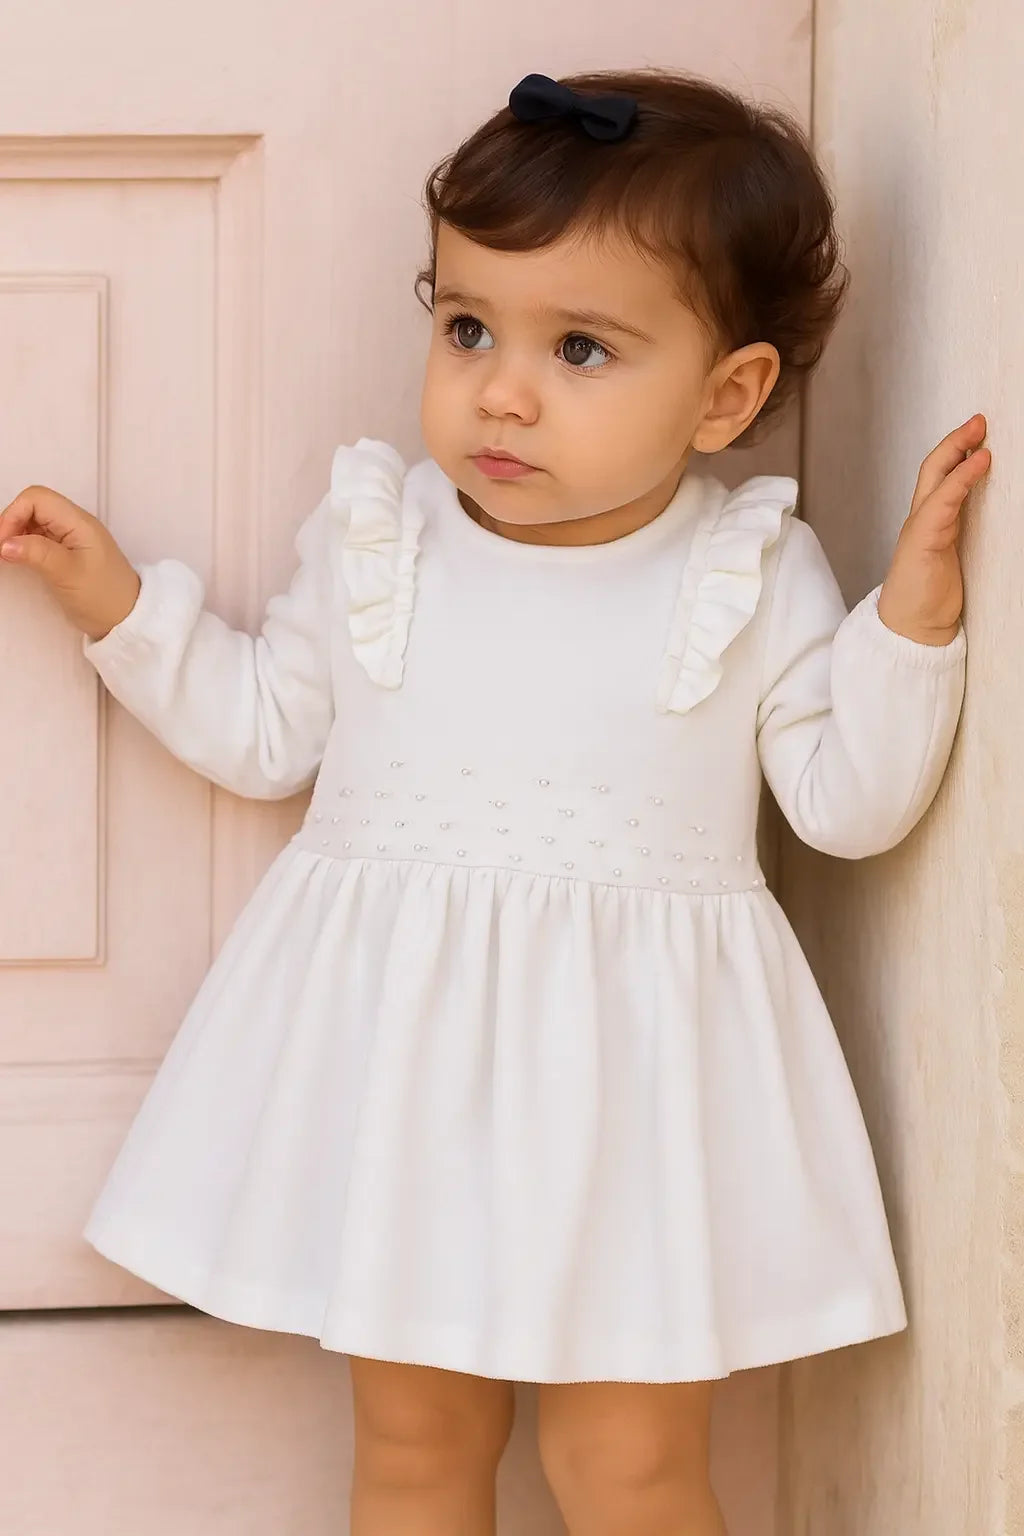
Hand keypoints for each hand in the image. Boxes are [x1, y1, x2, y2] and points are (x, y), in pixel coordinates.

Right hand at [0, 486, 140, 640]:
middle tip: (2, 551)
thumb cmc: (104, 597)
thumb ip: (37, 553)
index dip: (13, 514)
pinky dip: (24, 544)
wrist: (126, 619)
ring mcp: (70, 537)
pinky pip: (38, 537)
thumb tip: (5, 543)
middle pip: (33, 507)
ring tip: (8, 556)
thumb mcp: (68, 574)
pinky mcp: (65, 552)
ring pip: (33, 522)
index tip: (3, 542)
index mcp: (79, 522)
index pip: (36, 499)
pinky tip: (19, 559)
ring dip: (16, 534)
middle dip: (12, 524)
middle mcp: (74, 524)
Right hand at [877, 415, 990, 645]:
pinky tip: (979, 464)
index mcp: (929, 522)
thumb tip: (986, 510)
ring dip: (957, 451)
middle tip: (979, 420)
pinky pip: (942, 502)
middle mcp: (921, 519)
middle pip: (933, 468)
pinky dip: (961, 479)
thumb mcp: (951, 558)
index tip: (978, 432)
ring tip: (980, 433)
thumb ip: (960, 532)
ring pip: (935, 479)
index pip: (939, 477)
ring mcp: (919, 528)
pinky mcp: (922, 541)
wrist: (910, 628)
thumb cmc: (929, 597)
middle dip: (955, 441)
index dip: (956, 451)